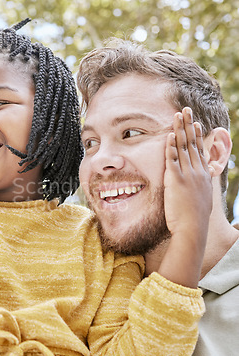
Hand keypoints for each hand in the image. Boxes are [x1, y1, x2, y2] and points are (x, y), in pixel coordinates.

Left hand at [164, 107, 211, 236]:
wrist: (193, 228)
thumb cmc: (195, 219)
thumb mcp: (201, 200)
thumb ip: (199, 190)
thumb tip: (198, 189)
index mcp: (204, 176)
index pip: (200, 151)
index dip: (197, 136)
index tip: (196, 123)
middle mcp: (197, 172)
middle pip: (192, 143)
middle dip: (188, 125)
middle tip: (185, 110)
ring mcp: (187, 174)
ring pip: (183, 147)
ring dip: (179, 129)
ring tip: (177, 115)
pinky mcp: (176, 180)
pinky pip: (172, 159)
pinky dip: (170, 146)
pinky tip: (168, 135)